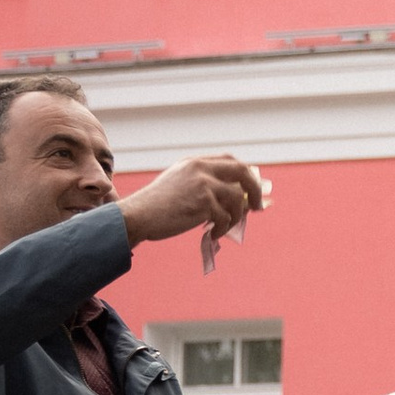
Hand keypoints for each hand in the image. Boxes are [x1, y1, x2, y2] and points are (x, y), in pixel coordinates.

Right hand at [120, 153, 265, 248]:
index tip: (252, 189)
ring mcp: (203, 184)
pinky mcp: (203, 202)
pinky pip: (226, 217)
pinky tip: (212, 234)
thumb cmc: (156, 207)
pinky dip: (222, 228)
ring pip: (238, 198)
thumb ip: (204, 185)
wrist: (137, 216)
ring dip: (236, 217)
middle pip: (242, 172)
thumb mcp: (179, 185)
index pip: (230, 160)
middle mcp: (200, 168)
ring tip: (222, 227)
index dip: (246, 174)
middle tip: (257, 207)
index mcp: (194, 162)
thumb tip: (237, 198)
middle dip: (255, 189)